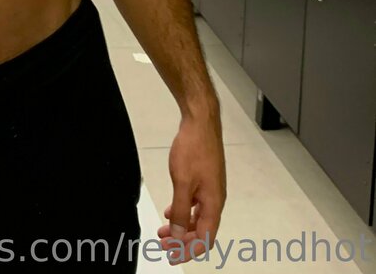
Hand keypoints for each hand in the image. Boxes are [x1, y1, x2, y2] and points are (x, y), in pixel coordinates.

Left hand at [157, 104, 225, 264]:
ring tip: (164, 231)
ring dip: (181, 226)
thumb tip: (178, 234)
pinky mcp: (204, 179)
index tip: (174, 257)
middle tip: (164, 244)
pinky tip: (171, 211)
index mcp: (213, 203)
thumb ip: (180, 210)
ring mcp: (210, 188)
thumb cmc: (194, 149)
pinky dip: (183, 211)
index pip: (205, 238)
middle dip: (183, 240)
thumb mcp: (182, 182)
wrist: (200, 122)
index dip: (190, 250)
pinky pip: (195, 203)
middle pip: (201, 230)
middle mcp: (215, 198)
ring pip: (197, 217)